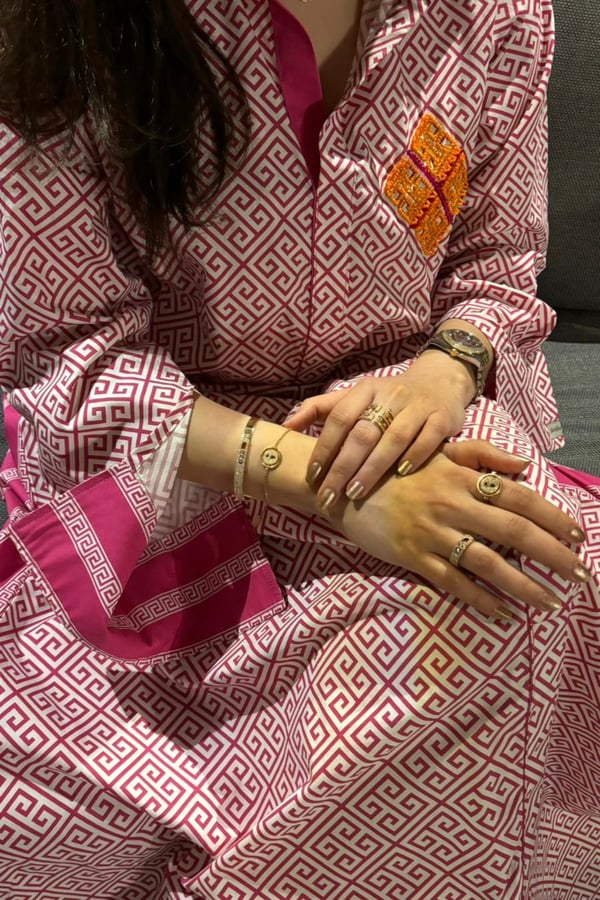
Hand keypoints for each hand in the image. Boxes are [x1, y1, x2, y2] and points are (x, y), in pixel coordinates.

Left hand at [286, 352, 474, 509]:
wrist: (440, 381)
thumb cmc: (389, 398)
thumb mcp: (355, 396)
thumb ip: (320, 409)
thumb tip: (285, 426)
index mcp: (365, 389)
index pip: (339, 418)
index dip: (324, 447)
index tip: (312, 475)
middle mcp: (390, 395)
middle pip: (362, 433)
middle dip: (343, 468)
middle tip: (329, 496)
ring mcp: (417, 406)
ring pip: (393, 438)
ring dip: (373, 467)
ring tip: (356, 493)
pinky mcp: (441, 418)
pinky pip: (427, 439)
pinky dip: (414, 457)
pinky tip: (400, 475)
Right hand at [329, 440, 588, 618]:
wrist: (344, 485)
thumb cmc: (396, 469)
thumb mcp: (438, 453)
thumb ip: (482, 455)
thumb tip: (525, 466)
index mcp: (461, 476)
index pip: (518, 496)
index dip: (552, 516)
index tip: (578, 534)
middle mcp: (451, 503)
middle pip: (513, 531)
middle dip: (552, 555)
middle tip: (580, 575)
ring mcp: (431, 533)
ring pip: (488, 563)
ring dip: (524, 585)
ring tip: (550, 602)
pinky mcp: (412, 557)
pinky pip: (453, 583)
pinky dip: (480, 600)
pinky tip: (502, 613)